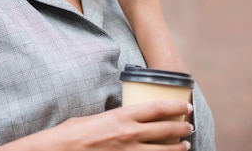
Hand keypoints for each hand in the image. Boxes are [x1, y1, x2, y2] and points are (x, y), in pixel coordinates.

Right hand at [49, 100, 192, 149]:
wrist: (62, 149)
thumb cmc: (75, 133)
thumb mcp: (99, 117)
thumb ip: (117, 118)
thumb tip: (127, 119)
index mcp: (122, 116)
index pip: (157, 108)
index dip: (175, 106)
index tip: (186, 105)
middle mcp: (130, 133)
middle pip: (165, 129)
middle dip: (181, 127)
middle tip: (189, 126)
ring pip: (162, 150)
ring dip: (177, 148)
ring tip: (185, 146)